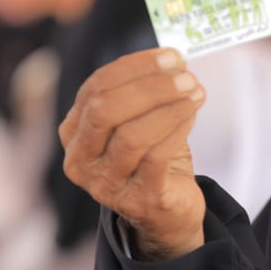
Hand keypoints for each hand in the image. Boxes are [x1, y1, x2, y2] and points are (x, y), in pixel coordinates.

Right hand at [59, 48, 206, 259]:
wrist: (167, 212)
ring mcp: (105, 184)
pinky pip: (156, 157)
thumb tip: (172, 59)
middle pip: (105, 110)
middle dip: (149, 86)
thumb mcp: (138, 121)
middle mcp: (81, 160)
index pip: (96, 88)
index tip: (170, 56)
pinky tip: (192, 115)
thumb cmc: (152, 158)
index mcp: (75, 132)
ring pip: (131, 135)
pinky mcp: (137, 200)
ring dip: (168, 107)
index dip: (134, 67)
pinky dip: (177, 129)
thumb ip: (144, 91)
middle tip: (185, 75)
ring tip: (196, 92)